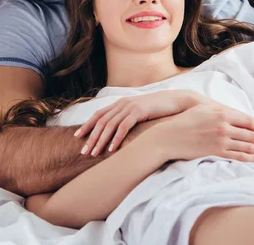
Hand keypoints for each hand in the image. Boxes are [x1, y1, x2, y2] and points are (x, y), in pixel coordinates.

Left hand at [75, 90, 204, 155]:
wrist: (176, 101)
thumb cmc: (158, 110)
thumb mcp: (139, 113)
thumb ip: (128, 119)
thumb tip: (117, 132)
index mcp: (120, 103)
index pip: (99, 114)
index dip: (87, 125)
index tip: (77, 136)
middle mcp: (122, 103)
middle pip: (101, 121)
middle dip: (91, 137)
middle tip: (83, 152)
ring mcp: (130, 107)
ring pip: (110, 125)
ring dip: (100, 140)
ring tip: (94, 154)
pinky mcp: (139, 111)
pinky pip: (124, 126)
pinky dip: (116, 138)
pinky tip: (112, 149)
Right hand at [156, 104, 253, 162]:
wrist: (169, 137)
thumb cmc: (183, 121)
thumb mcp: (201, 109)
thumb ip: (218, 111)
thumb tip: (231, 113)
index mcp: (221, 114)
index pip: (247, 121)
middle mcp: (224, 127)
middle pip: (250, 135)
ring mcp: (221, 140)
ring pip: (247, 147)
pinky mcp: (216, 152)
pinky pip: (238, 157)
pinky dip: (250, 159)